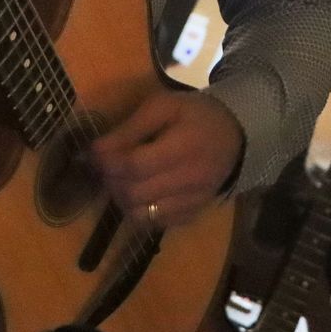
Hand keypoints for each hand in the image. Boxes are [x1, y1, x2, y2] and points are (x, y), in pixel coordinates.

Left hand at [92, 91, 243, 228]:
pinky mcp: (191, 215)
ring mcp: (191, 203)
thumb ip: (130, 128)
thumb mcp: (164, 107)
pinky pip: (155, 224)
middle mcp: (188, 182)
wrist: (236, 136)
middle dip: (110, 180)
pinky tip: (138, 193)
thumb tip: (96, 150)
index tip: (94, 153)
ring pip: (141, 215)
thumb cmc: (195, 116)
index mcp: (182, 149)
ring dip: (121, 199)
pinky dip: (139, 212)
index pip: (135, 166)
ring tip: (120, 180)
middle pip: (134, 193)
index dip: (107, 162)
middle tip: (104, 166)